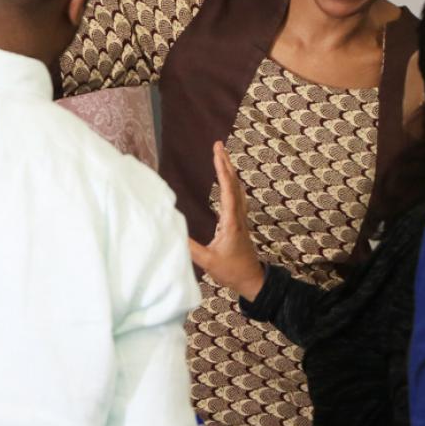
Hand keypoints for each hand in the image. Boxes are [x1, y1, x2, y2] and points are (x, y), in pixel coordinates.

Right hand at [188, 142, 264, 301]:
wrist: (251, 280)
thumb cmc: (231, 271)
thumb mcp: (208, 261)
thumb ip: (190, 247)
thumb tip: (173, 231)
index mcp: (231, 222)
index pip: (227, 191)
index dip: (222, 171)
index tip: (217, 153)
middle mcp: (238, 216)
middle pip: (234, 184)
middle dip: (226, 163)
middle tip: (218, 145)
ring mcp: (240, 218)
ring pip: (237, 189)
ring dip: (229, 171)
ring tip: (221, 156)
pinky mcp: (239, 222)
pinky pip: (236, 196)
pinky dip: (231, 183)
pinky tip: (227, 180)